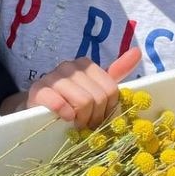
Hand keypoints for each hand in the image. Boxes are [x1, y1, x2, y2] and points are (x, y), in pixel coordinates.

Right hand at [26, 47, 140, 127]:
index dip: (107, 109)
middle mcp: (69, 66)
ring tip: (75, 122)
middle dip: (94, 117)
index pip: (111, 90)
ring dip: (81, 119)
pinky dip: (65, 115)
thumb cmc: (69, 99)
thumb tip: (137, 52)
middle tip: (85, 123)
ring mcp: (52, 77)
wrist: (37, 108)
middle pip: (98, 98)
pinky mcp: (38, 91)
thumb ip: (116, 72)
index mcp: (85, 64)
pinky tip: (63, 118)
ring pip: (83, 102)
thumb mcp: (94, 87)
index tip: (98, 116)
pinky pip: (59, 103)